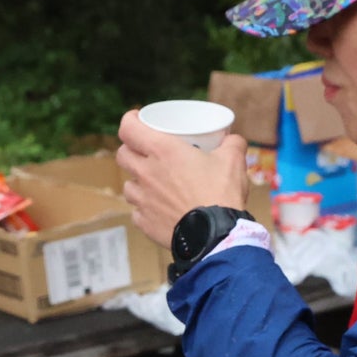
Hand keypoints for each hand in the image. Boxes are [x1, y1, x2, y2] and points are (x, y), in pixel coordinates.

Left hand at [116, 110, 249, 247]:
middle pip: (122, 155)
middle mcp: (146, 173)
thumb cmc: (221, 194)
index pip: (128, 128)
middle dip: (131, 150)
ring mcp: (142, 199)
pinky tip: (159, 209)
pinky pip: (137, 211)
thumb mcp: (233, 160)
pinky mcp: (144, 222)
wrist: (215, 236)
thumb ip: (232, 144)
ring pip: (129, 185)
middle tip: (145, 152)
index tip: (136, 120)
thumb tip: (233, 140)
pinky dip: (146, 208)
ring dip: (138, 182)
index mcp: (162, 151)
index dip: (129, 121)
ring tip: (154, 184)